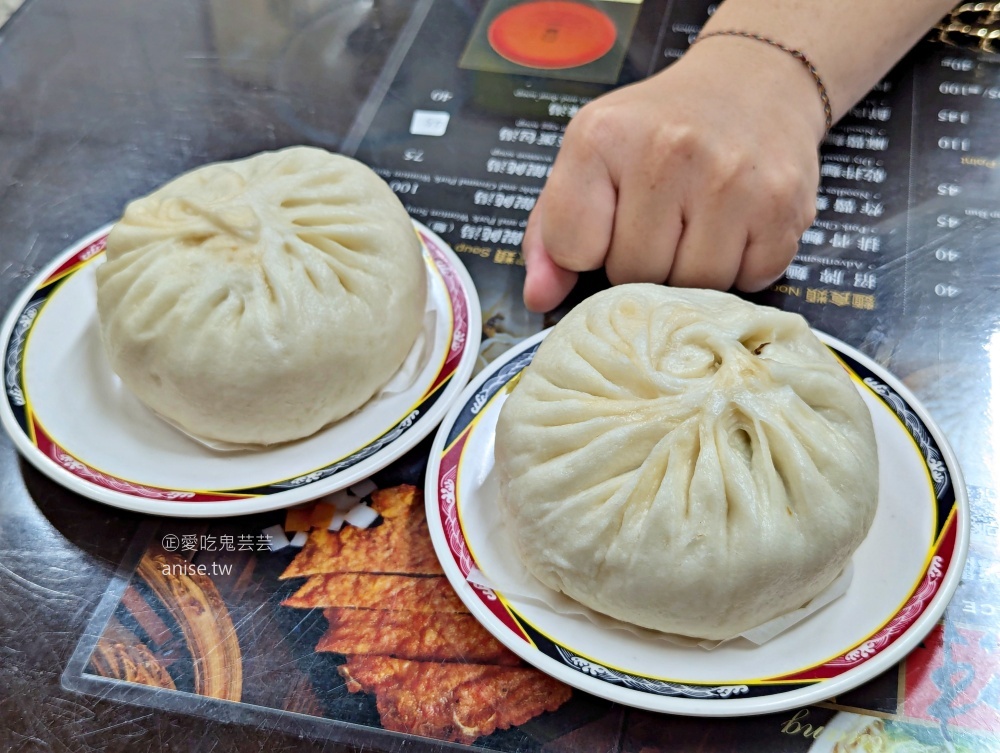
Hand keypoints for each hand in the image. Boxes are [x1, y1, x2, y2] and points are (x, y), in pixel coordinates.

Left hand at [522, 37, 826, 311]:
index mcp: (602, 137)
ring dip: (690, 273)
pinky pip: (746, 282)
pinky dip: (740, 270)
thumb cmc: (657, 132)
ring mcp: (731, 180)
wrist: (753, 84)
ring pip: (691, 288)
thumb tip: (539, 299)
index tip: (608, 223)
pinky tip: (735, 228)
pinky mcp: (783, 207)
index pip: (573, 250)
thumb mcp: (588, 160)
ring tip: (696, 224)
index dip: (589, 251)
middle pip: (634, 275)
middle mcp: (668, 152)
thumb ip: (551, 233)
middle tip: (660, 222)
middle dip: (641, 264)